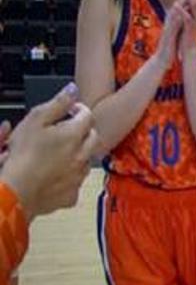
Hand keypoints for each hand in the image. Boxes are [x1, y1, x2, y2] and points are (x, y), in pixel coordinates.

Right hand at [0, 83, 99, 216]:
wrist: (14, 192)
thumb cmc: (21, 156)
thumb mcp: (35, 120)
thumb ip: (58, 103)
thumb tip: (72, 89)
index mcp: (74, 134)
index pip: (87, 115)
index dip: (77, 110)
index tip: (69, 110)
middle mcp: (82, 155)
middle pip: (92, 137)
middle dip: (82, 131)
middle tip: (65, 130)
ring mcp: (79, 176)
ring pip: (86, 159)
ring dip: (78, 153)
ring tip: (58, 153)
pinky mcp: (71, 195)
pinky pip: (76, 182)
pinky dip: (69, 176)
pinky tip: (55, 173)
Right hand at [153, 0, 186, 67]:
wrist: (164, 57)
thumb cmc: (172, 42)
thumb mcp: (180, 26)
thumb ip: (183, 16)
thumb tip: (188, 8)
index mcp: (177, 15)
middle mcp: (173, 16)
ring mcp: (170, 23)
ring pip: (176, 8)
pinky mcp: (169, 31)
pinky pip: (173, 21)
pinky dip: (177, 14)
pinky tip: (180, 8)